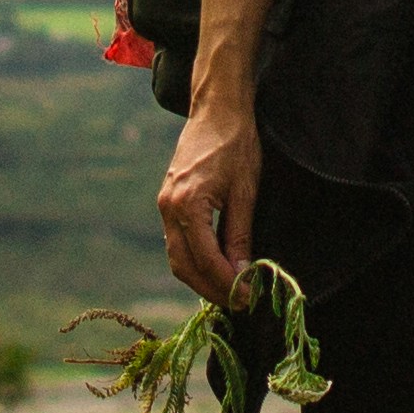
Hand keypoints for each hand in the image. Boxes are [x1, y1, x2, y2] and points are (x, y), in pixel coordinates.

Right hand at [161, 85, 261, 306]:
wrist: (216, 109)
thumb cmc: (236, 144)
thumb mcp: (245, 192)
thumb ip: (240, 234)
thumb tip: (242, 273)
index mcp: (187, 204)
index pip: (205, 259)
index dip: (227, 283)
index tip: (248, 297)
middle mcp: (169, 207)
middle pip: (184, 265)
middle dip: (211, 289)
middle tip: (240, 303)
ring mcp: (165, 204)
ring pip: (178, 257)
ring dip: (201, 279)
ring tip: (230, 291)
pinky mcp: (169, 202)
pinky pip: (178, 242)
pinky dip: (195, 260)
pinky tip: (218, 267)